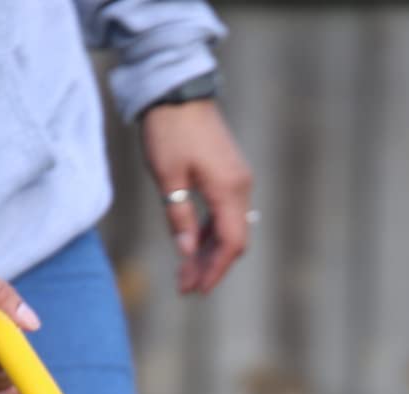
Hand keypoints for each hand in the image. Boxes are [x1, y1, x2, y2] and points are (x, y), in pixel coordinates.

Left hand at [139, 99, 253, 294]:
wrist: (177, 90)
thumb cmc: (169, 131)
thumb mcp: (168, 178)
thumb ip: (179, 217)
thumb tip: (187, 253)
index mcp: (229, 189)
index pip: (231, 244)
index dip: (215, 270)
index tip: (197, 290)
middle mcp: (241, 186)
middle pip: (234, 240)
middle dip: (211, 266)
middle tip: (185, 286)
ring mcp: (237, 179)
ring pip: (230, 227)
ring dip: (209, 251)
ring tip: (185, 271)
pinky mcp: (229, 173)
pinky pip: (226, 212)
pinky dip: (211, 232)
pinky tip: (193, 243)